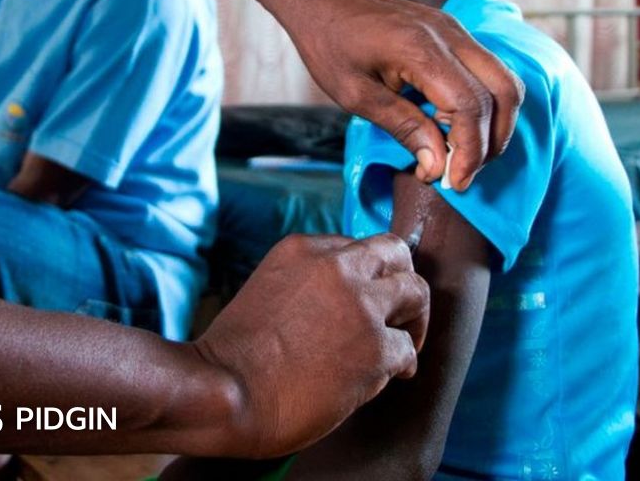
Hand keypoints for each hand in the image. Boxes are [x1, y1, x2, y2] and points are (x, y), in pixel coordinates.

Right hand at [194, 233, 429, 457]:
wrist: (223, 392)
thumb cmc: (233, 357)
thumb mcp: (266, 292)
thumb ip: (305, 286)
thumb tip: (339, 308)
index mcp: (302, 251)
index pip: (353, 247)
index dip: (364, 274)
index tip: (363, 297)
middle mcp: (336, 268)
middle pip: (395, 252)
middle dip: (402, 279)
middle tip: (400, 312)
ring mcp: (360, 306)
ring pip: (416, 291)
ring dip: (414, 318)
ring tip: (406, 342)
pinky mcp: (376, 349)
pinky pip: (407, 349)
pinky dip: (402, 364)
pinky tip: (390, 377)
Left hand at [286, 0, 523, 190]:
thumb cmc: (330, 44)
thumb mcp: (355, 95)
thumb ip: (401, 127)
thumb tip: (436, 165)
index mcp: (421, 50)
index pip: (469, 106)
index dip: (468, 151)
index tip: (454, 183)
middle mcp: (450, 35)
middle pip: (501, 93)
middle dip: (490, 143)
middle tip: (462, 175)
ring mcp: (456, 30)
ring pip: (504, 81)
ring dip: (495, 125)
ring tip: (464, 157)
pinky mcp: (455, 33)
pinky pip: (489, 71)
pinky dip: (486, 105)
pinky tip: (456, 128)